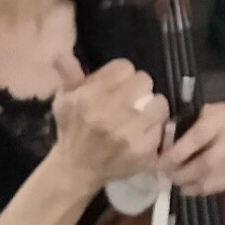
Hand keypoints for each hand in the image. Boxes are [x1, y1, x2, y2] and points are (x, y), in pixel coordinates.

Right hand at [46, 56, 177, 192]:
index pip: (125, 67)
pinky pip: (162, 128)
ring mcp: (128, 134)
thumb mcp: (64, 100)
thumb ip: (69, 75)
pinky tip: (143, 132)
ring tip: (143, 114)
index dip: (123, 75)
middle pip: (145, 81)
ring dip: (152, 107)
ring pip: (159, 103)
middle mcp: (108, 113)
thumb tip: (62, 55)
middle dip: (140, 88)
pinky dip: (155, 129)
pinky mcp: (142, 151)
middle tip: (134, 99)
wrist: (77, 169)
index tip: (119, 85)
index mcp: (88, 97)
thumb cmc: (72, 130)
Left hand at [160, 101, 224, 198]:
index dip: (178, 152)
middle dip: (183, 172)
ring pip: (213, 175)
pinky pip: (219, 186)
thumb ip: (179, 126)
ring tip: (175, 182)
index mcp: (222, 114)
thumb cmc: (202, 119)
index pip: (199, 136)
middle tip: (166, 176)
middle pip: (208, 161)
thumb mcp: (191, 113)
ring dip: (189, 182)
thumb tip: (161, 148)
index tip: (161, 163)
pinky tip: (187, 188)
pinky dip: (200, 189)